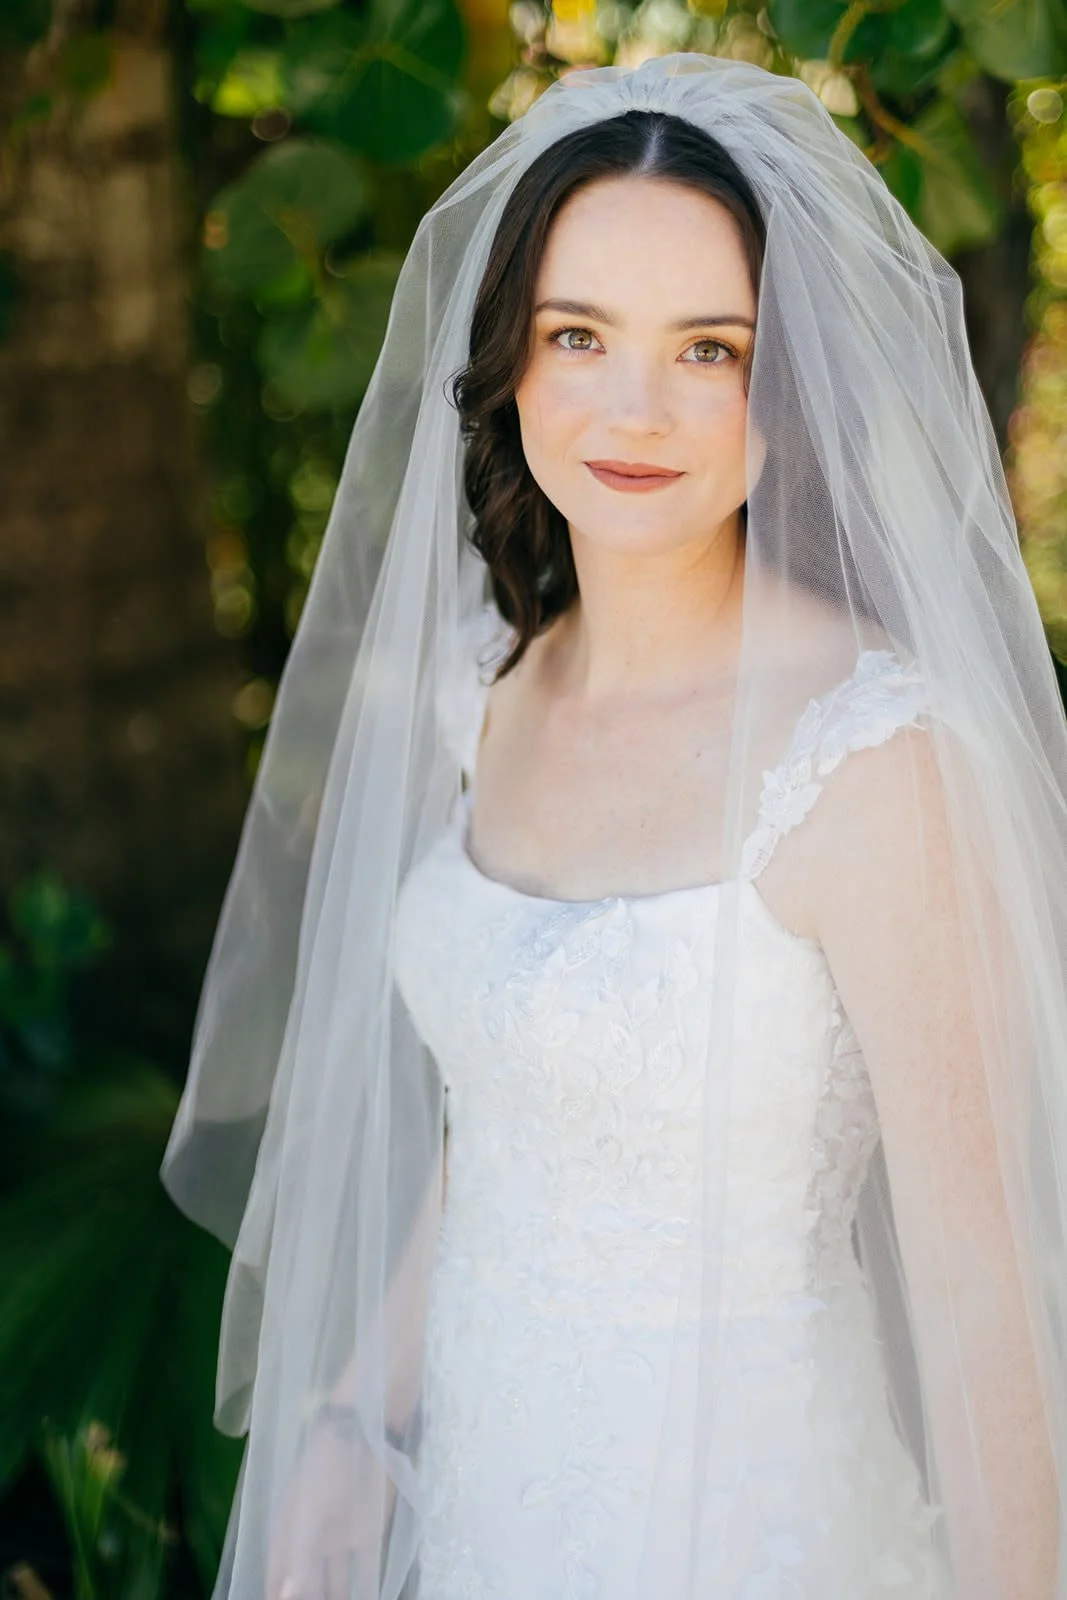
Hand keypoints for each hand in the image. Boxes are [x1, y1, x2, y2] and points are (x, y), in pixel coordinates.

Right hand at [266, 1405, 396, 1599]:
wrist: (361, 1435)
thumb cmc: (322, 1470)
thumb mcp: (306, 1514)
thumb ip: (297, 1558)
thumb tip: (285, 1595)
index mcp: (290, 1536)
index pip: (280, 1578)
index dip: (280, 1594)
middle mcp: (312, 1543)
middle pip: (310, 1585)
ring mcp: (340, 1541)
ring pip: (337, 1584)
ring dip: (338, 1599)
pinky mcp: (367, 1535)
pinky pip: (366, 1572)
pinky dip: (367, 1590)